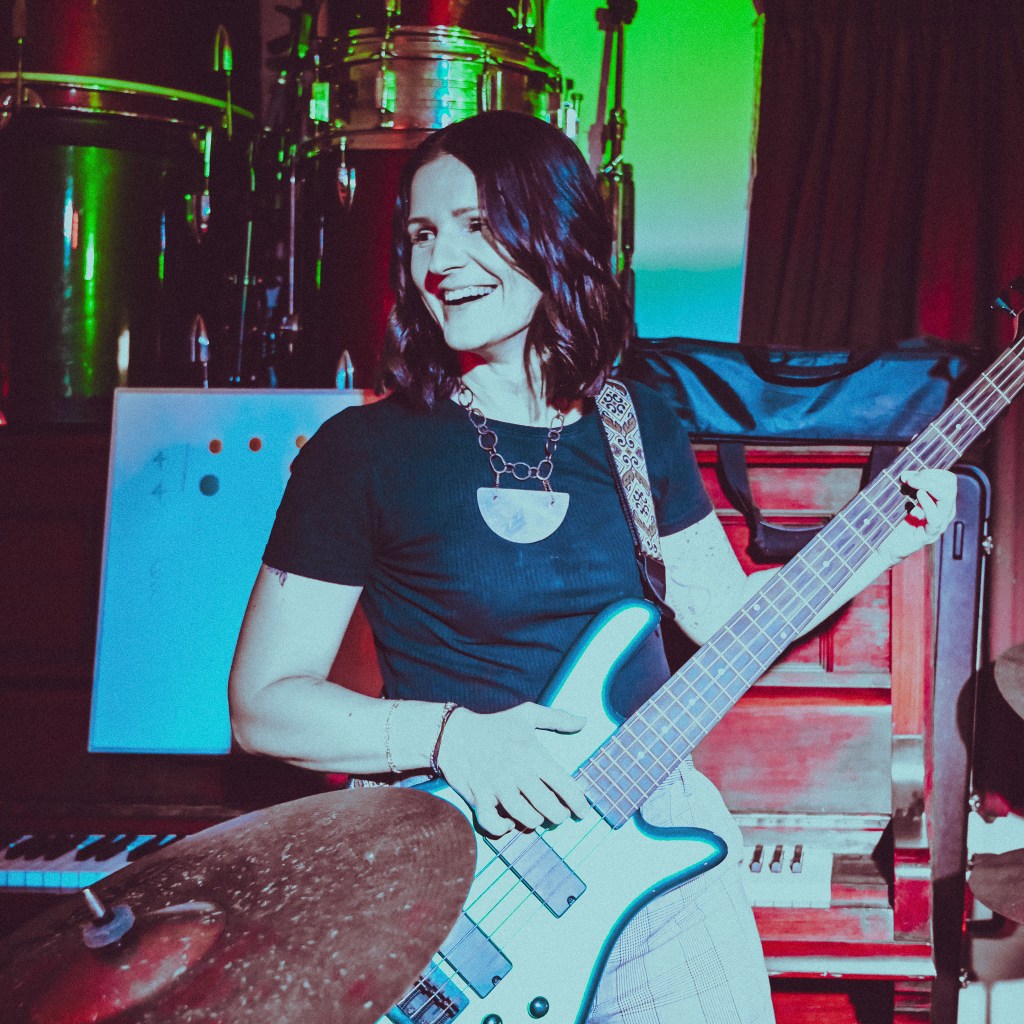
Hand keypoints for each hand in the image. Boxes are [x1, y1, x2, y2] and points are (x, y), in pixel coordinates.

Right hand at [436, 703, 590, 836]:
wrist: (454, 733)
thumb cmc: (494, 725)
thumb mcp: (527, 714)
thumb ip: (557, 718)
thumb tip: (584, 721)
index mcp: (532, 754)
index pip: (563, 784)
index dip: (578, 802)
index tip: (584, 811)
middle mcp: (517, 772)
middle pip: (547, 805)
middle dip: (559, 815)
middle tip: (561, 816)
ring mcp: (497, 786)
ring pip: (525, 816)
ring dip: (536, 821)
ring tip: (539, 818)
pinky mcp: (479, 797)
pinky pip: (493, 822)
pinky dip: (503, 829)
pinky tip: (510, 824)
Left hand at [879, 468, 957, 562]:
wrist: (883, 547)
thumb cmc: (891, 523)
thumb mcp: (901, 500)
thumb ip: (907, 487)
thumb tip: (907, 474)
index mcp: (939, 502)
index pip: (948, 480)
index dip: (932, 472)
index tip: (911, 474)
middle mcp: (943, 512)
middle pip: (949, 486)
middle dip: (929, 477)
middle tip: (909, 479)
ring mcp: (938, 524)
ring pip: (947, 498)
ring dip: (929, 485)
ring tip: (912, 484)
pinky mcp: (928, 535)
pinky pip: (936, 518)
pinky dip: (929, 504)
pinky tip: (920, 496)